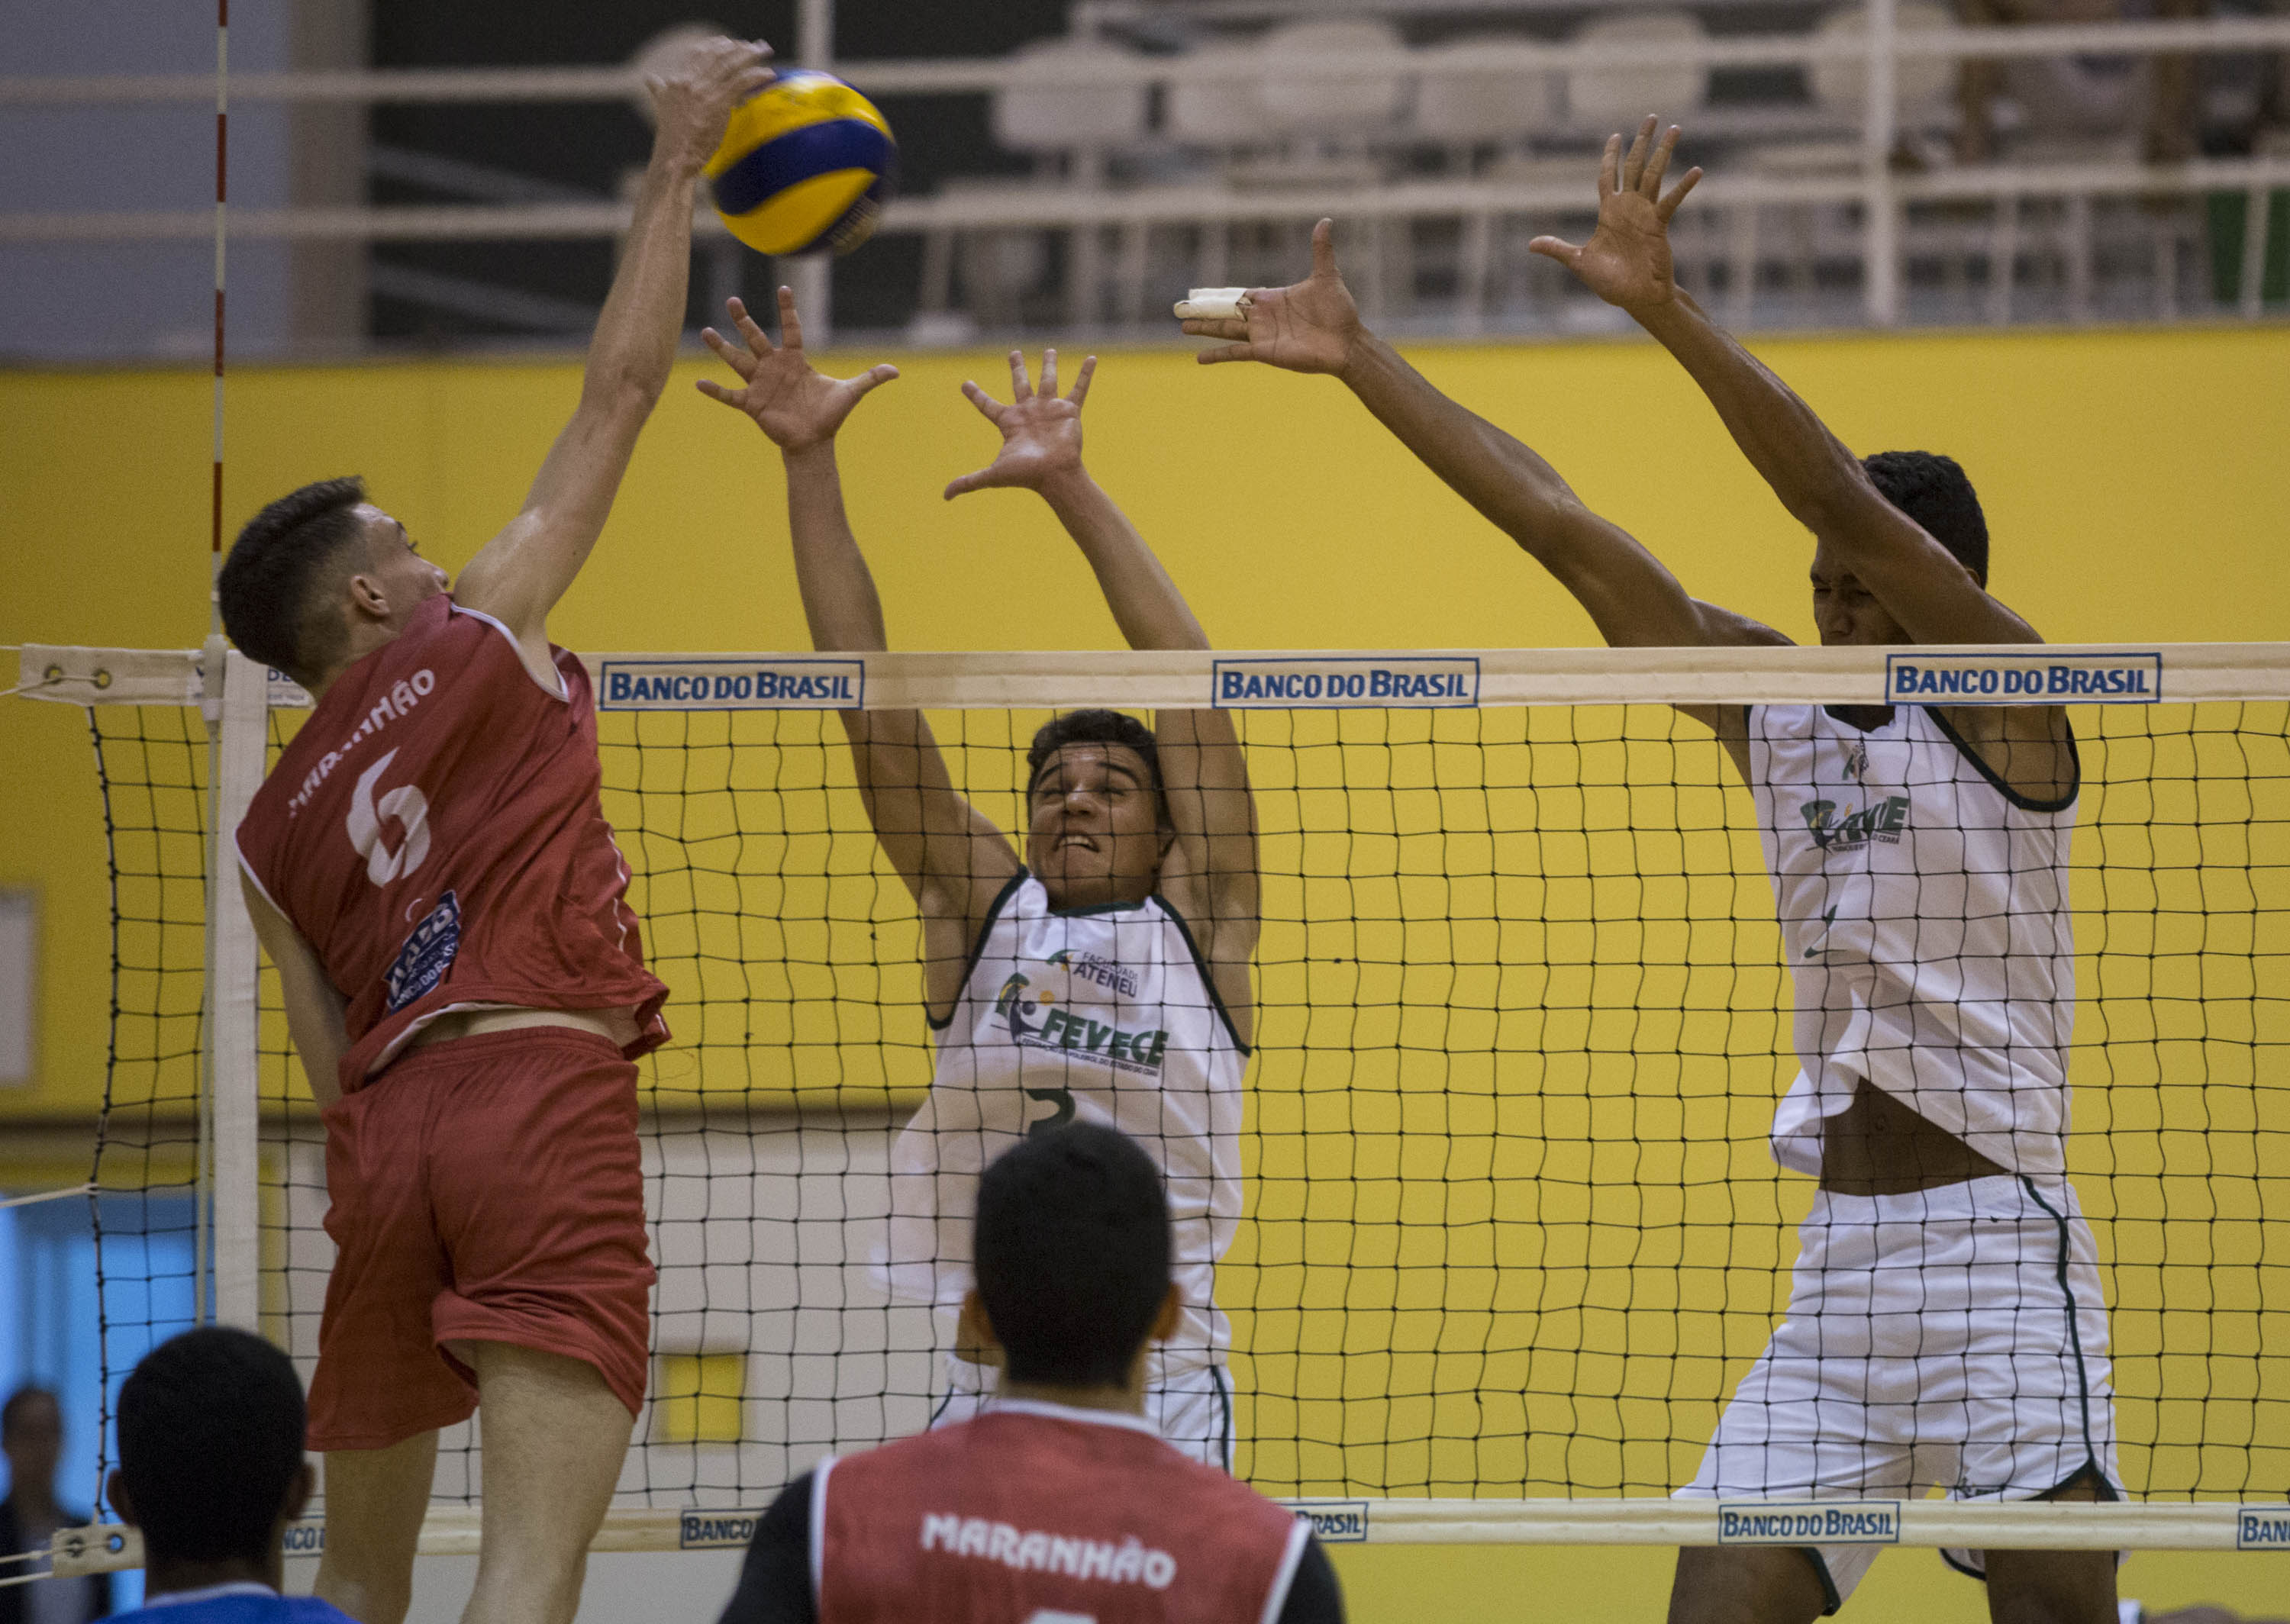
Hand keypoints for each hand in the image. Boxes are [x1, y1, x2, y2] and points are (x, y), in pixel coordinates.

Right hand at [646, 35, 775, 175]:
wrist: (675, 156)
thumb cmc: (671, 137)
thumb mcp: (661, 106)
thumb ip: (659, 90)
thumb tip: (649, 78)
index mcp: (677, 81)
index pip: (697, 54)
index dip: (714, 45)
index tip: (727, 42)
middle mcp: (690, 82)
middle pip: (717, 55)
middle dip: (737, 47)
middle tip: (752, 45)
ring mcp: (705, 92)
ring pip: (731, 65)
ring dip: (750, 55)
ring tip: (764, 50)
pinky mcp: (719, 103)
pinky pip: (741, 82)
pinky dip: (756, 75)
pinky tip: (768, 73)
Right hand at [696, 288, 897, 450]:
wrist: (815, 441)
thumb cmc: (829, 416)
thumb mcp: (851, 393)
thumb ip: (870, 379)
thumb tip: (896, 371)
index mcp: (796, 360)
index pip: (791, 328)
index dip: (789, 309)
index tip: (785, 287)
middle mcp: (774, 367)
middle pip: (756, 338)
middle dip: (744, 320)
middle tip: (731, 299)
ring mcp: (761, 384)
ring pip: (738, 361)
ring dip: (722, 348)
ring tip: (705, 331)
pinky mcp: (753, 404)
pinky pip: (730, 396)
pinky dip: (715, 391)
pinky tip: (698, 384)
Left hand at [943, 349, 1093, 498]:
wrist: (1054, 475)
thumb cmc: (1026, 475)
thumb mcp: (993, 475)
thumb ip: (969, 482)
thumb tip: (945, 496)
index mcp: (1010, 423)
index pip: (987, 405)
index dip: (976, 395)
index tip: (964, 384)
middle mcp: (1029, 412)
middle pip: (1020, 384)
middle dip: (1017, 368)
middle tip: (1013, 353)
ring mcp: (1049, 409)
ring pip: (1048, 380)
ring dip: (1049, 365)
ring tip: (1049, 349)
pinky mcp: (1068, 411)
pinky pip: (1079, 388)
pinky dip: (1086, 374)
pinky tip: (1091, 358)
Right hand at [1180, 218, 1362, 375]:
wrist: (1346, 342)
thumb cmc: (1339, 311)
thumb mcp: (1327, 276)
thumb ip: (1321, 250)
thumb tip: (1326, 220)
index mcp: (1272, 299)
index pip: (1241, 295)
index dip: (1222, 294)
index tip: (1202, 294)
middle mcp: (1263, 317)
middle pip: (1226, 312)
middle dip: (1204, 311)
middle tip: (1181, 309)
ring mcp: (1262, 335)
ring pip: (1226, 330)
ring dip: (1204, 329)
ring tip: (1183, 327)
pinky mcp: (1265, 352)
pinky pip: (1236, 353)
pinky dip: (1217, 355)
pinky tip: (1199, 358)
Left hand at [1529, 117, 1702, 313]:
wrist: (1634, 298)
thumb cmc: (1609, 282)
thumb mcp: (1578, 262)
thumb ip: (1557, 249)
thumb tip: (1530, 245)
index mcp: (1609, 212)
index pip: (1608, 176)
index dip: (1611, 157)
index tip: (1615, 136)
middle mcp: (1629, 207)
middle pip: (1635, 166)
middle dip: (1642, 141)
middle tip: (1652, 117)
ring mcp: (1646, 213)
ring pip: (1655, 175)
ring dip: (1664, 152)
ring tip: (1675, 128)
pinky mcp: (1659, 225)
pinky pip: (1672, 202)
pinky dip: (1684, 187)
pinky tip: (1696, 171)